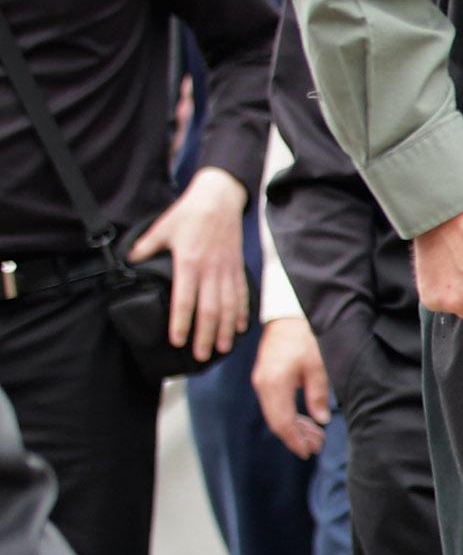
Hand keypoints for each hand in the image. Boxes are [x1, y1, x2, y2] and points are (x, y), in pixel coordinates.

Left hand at [126, 168, 248, 362]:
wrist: (219, 199)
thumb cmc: (188, 214)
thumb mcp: (161, 229)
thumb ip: (145, 248)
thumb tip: (128, 263)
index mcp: (188, 263)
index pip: (184, 300)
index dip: (180, 322)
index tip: (177, 341)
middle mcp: (210, 271)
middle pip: (210, 310)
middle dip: (206, 335)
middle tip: (201, 355)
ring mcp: (226, 271)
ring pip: (228, 307)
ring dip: (225, 330)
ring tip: (222, 348)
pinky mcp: (237, 268)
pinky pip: (241, 295)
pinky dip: (241, 313)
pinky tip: (239, 328)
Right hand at [252, 314, 332, 458]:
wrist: (289, 315)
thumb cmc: (306, 337)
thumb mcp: (318, 366)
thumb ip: (318, 395)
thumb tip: (321, 421)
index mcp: (274, 383)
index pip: (282, 422)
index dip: (295, 440)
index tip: (308, 452)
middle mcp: (263, 385)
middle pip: (277, 421)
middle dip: (296, 437)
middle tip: (317, 446)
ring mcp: (262, 381)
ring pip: (276, 414)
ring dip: (295, 428)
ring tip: (316, 437)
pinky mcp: (266, 377)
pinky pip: (276, 404)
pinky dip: (290, 415)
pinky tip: (306, 421)